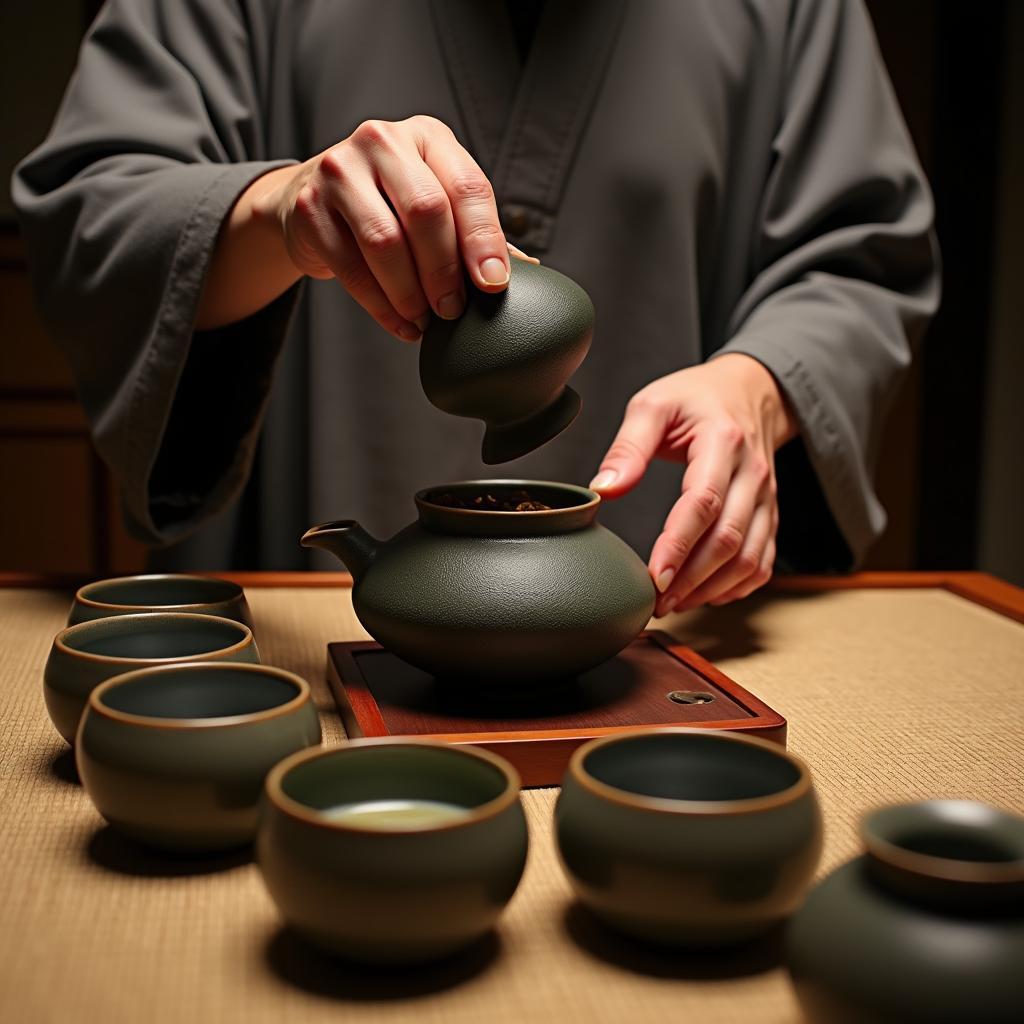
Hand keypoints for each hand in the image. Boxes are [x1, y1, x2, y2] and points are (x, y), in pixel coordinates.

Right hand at [198, 116, 533, 335]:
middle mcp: (383, 141)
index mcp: (429, 137)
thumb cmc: (390, 204)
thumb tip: (531, 272)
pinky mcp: (310, 206)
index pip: (467, 186)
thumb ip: (476, 231)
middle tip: (453, 310)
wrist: (310, 200)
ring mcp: (340, 169)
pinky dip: (381, 307)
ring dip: (411, 294)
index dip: (484, 240)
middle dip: (445, 271)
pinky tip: (401, 324)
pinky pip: (351, 267)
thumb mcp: (436, 199)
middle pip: (426, 211)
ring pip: (385, 242)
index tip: (493, 285)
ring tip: (426, 322)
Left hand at [590, 354, 797, 615]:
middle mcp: (752, 474)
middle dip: (692, 579)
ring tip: (676, 603)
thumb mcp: (654, 405)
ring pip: (749, 558)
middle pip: (728, 539)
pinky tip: (708, 594)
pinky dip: (738, 586)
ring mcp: (767, 497)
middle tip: (658, 601)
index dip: (678, 545)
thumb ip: (628, 446)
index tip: (654, 576)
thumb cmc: (697, 398)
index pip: (702, 503)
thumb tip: (604, 488)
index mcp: (722, 442)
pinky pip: (763, 560)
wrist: (749, 390)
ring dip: (712, 588)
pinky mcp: (770, 514)